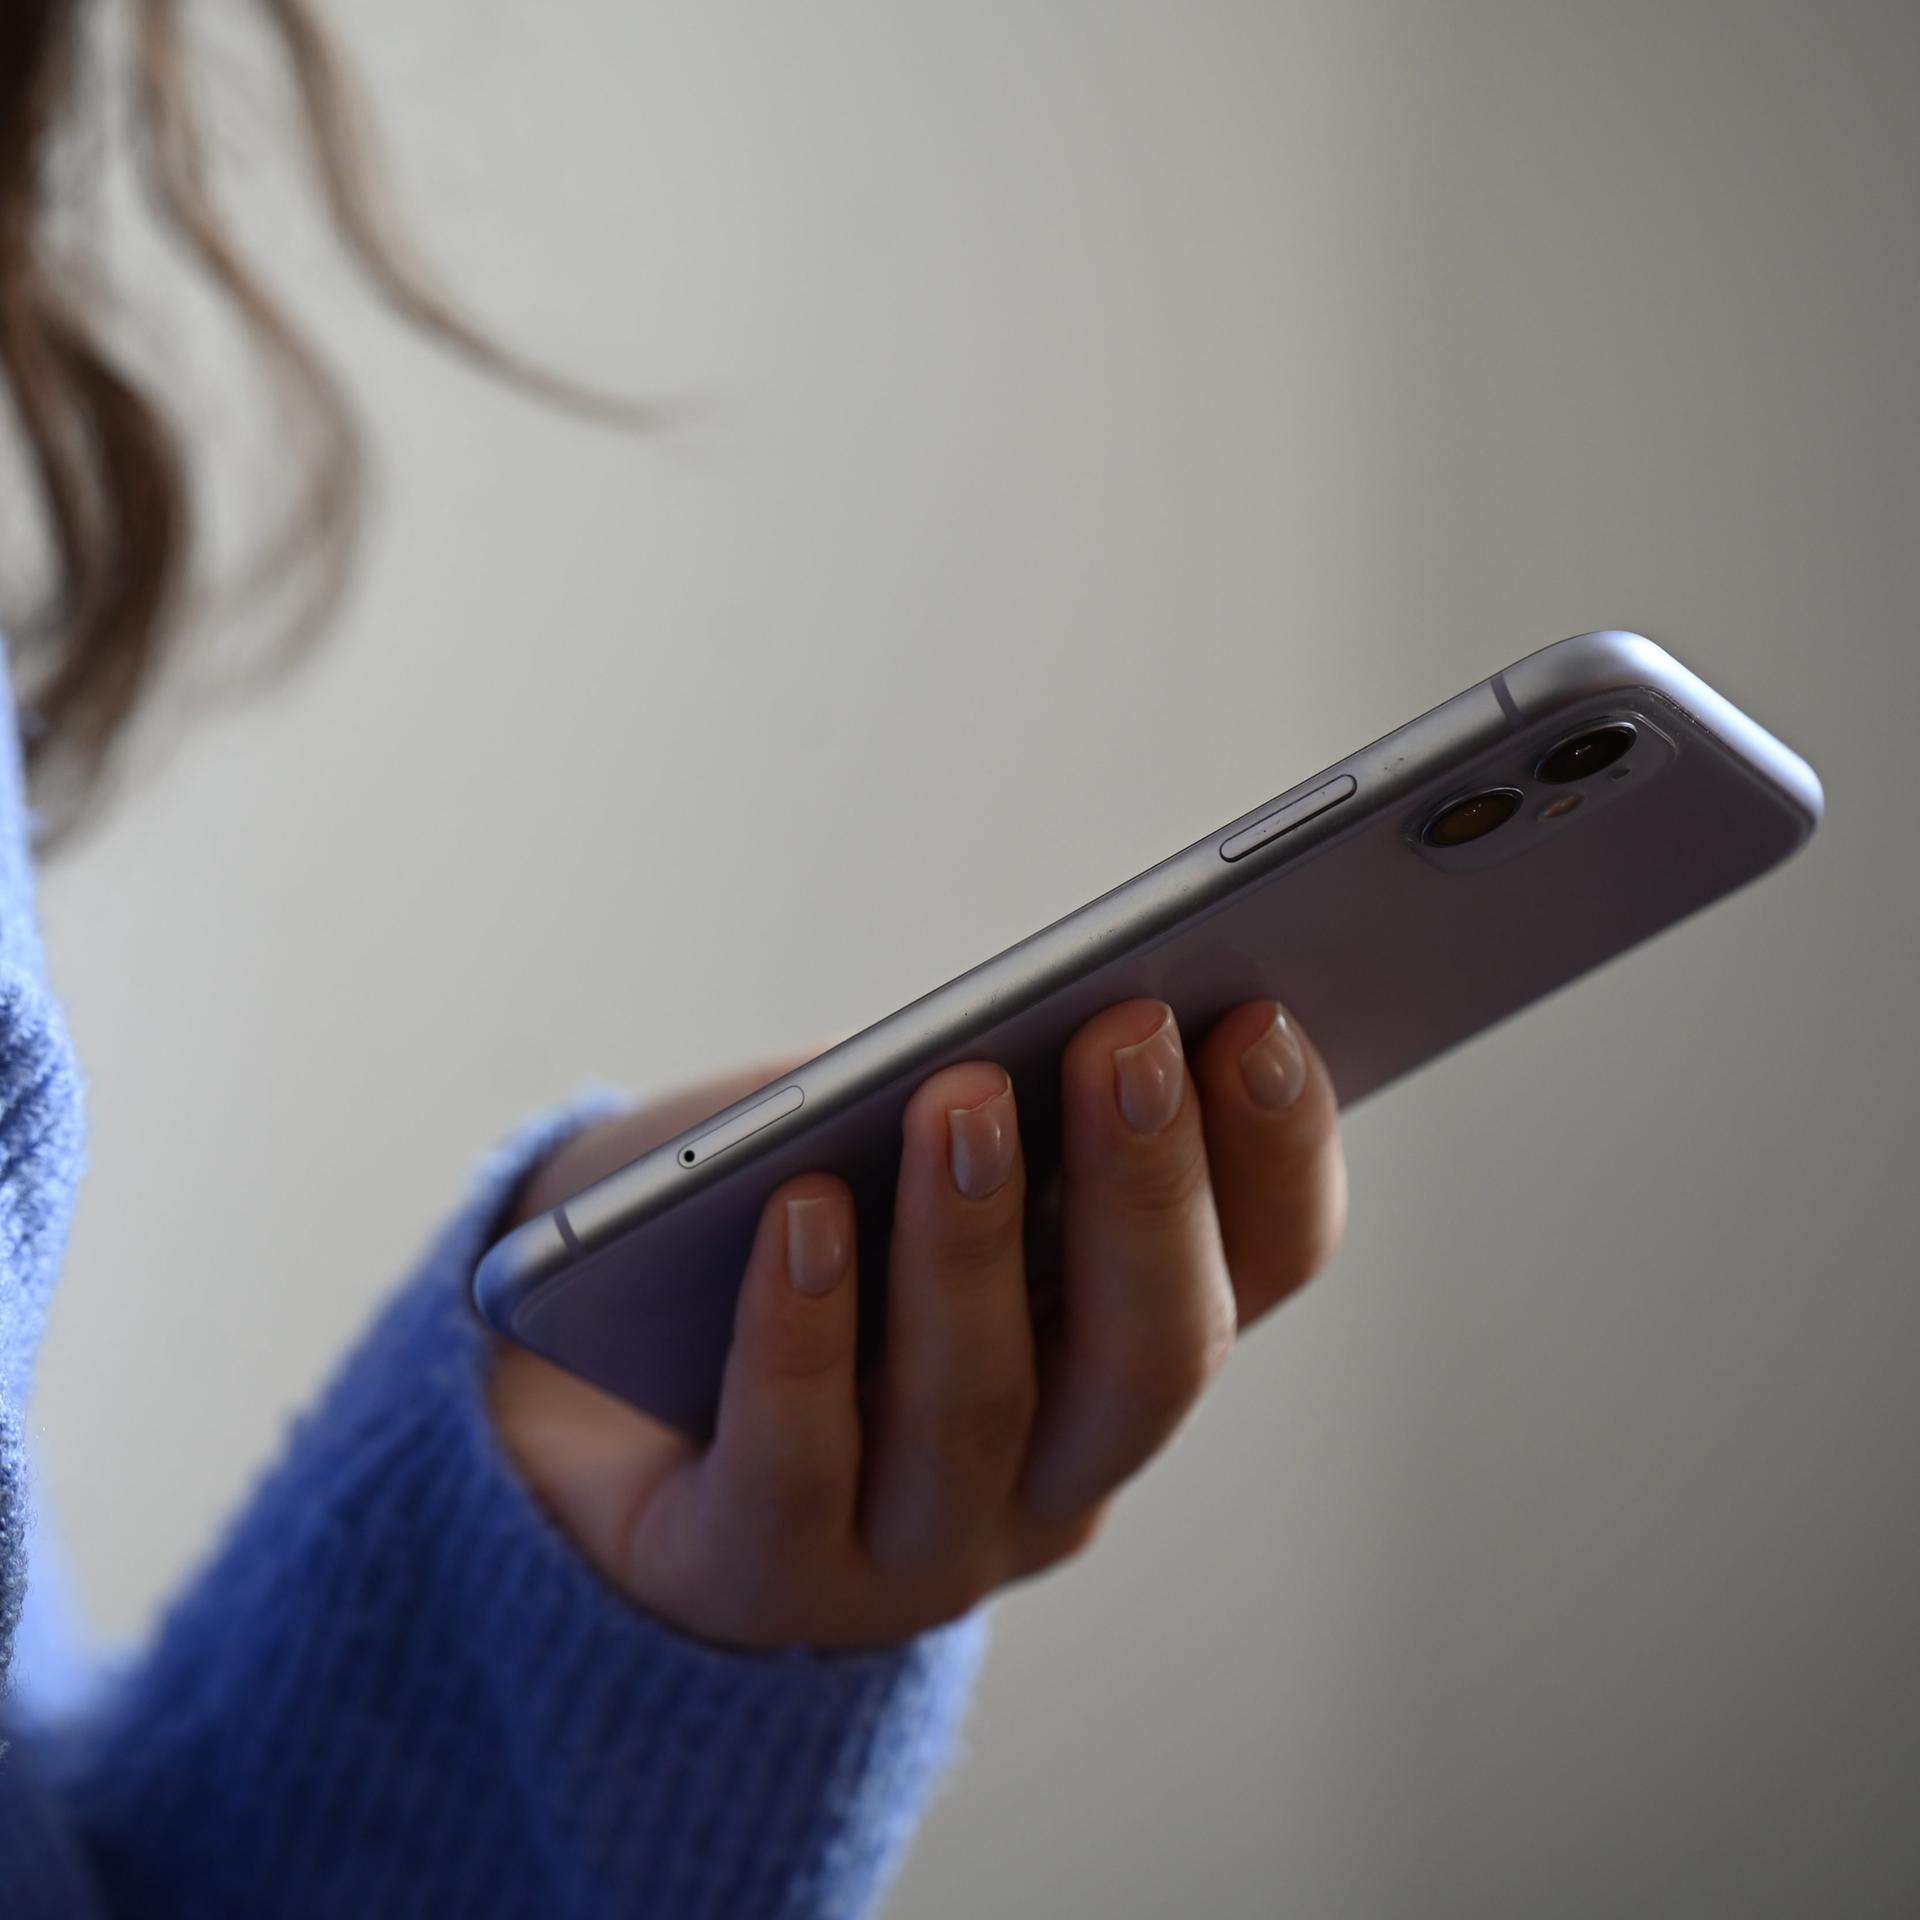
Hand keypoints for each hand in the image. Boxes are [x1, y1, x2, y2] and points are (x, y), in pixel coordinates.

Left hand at [488, 998, 1345, 1649]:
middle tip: (1127, 1037)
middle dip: (1149, 1190)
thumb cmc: (782, 1231)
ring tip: (962, 1097)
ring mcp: (919, 1546)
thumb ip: (978, 1103)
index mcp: (1123, 1347)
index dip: (1277, 1152)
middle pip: (1153, 1354)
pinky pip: (794, 1468)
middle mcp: (1055, 1470)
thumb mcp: (896, 1147)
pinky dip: (803, 1336)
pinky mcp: (764, 1576)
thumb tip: (1037, 1006)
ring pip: (978, 1410)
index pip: (1259, 1268)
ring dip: (975, 1246)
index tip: (1260, 1018)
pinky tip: (798, 1214)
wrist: (600, 1404)